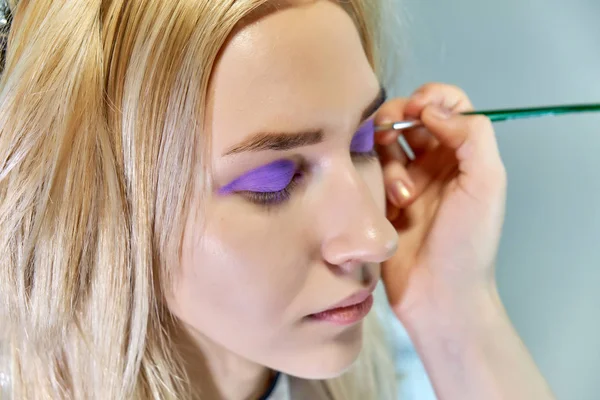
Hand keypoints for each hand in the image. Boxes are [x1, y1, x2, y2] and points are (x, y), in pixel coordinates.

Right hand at [375, 83, 506, 326]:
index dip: (431, 97)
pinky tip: (388, 207)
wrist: (438, 296)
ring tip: (402, 196)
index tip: (416, 109)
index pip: (447, 105)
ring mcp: (402, 181)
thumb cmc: (468, 242)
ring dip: (388, 160)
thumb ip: (471, 135)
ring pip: (383, 144)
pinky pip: (367, 172)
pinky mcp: (377, 200)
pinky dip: (374, 181)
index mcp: (463, 155)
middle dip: (395, 119)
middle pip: (407, 117)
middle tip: (389, 135)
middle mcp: (433, 162)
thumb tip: (431, 110)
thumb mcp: (486, 183)